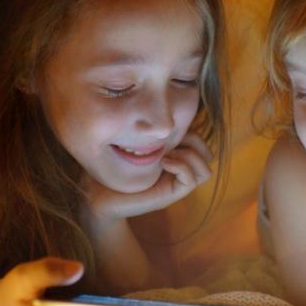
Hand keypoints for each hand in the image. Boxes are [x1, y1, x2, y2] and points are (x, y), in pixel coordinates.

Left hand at [83, 132, 213, 222]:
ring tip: (167, 153)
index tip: (168, 127)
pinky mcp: (170, 194)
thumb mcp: (132, 141)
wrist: (98, 195)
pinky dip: (183, 166)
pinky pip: (193, 179)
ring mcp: (175, 183)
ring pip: (205, 169)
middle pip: (207, 153)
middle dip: (194, 141)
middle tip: (170, 140)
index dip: (190, 130)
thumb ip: (148, 129)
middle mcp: (177, 170)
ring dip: (190, 155)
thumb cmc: (110, 166)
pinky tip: (163, 161)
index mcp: (172, 155)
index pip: (199, 140)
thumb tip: (161, 110)